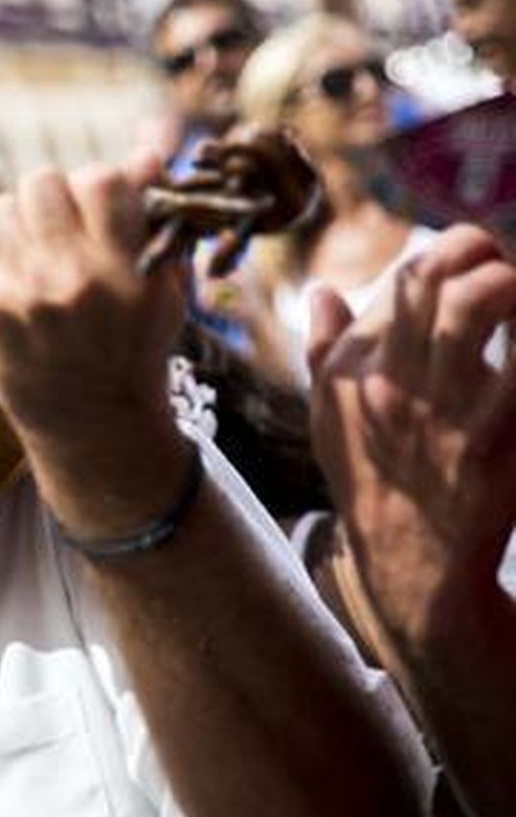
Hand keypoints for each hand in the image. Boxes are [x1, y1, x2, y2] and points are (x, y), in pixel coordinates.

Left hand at [0, 154, 192, 536]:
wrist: (94, 426)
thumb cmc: (136, 351)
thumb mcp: (163, 290)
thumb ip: (155, 222)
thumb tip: (145, 154)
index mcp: (119, 270)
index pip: (99, 179)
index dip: (103, 185)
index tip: (106, 205)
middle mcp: (65, 280)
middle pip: (41, 182)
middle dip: (57, 196)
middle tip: (67, 222)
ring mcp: (19, 298)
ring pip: (0, 210)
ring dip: (23, 222)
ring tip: (42, 250)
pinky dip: (4, 267)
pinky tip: (26, 294)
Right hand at [308, 225, 515, 650]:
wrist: (413, 565)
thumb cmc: (372, 480)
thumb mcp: (328, 417)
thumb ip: (325, 348)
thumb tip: (319, 291)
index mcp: (363, 365)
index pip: (406, 275)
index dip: (451, 251)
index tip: (476, 265)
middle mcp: (403, 378)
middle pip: (438, 274)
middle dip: (483, 253)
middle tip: (507, 276)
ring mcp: (456, 405)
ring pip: (484, 300)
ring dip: (513, 284)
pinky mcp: (508, 435)